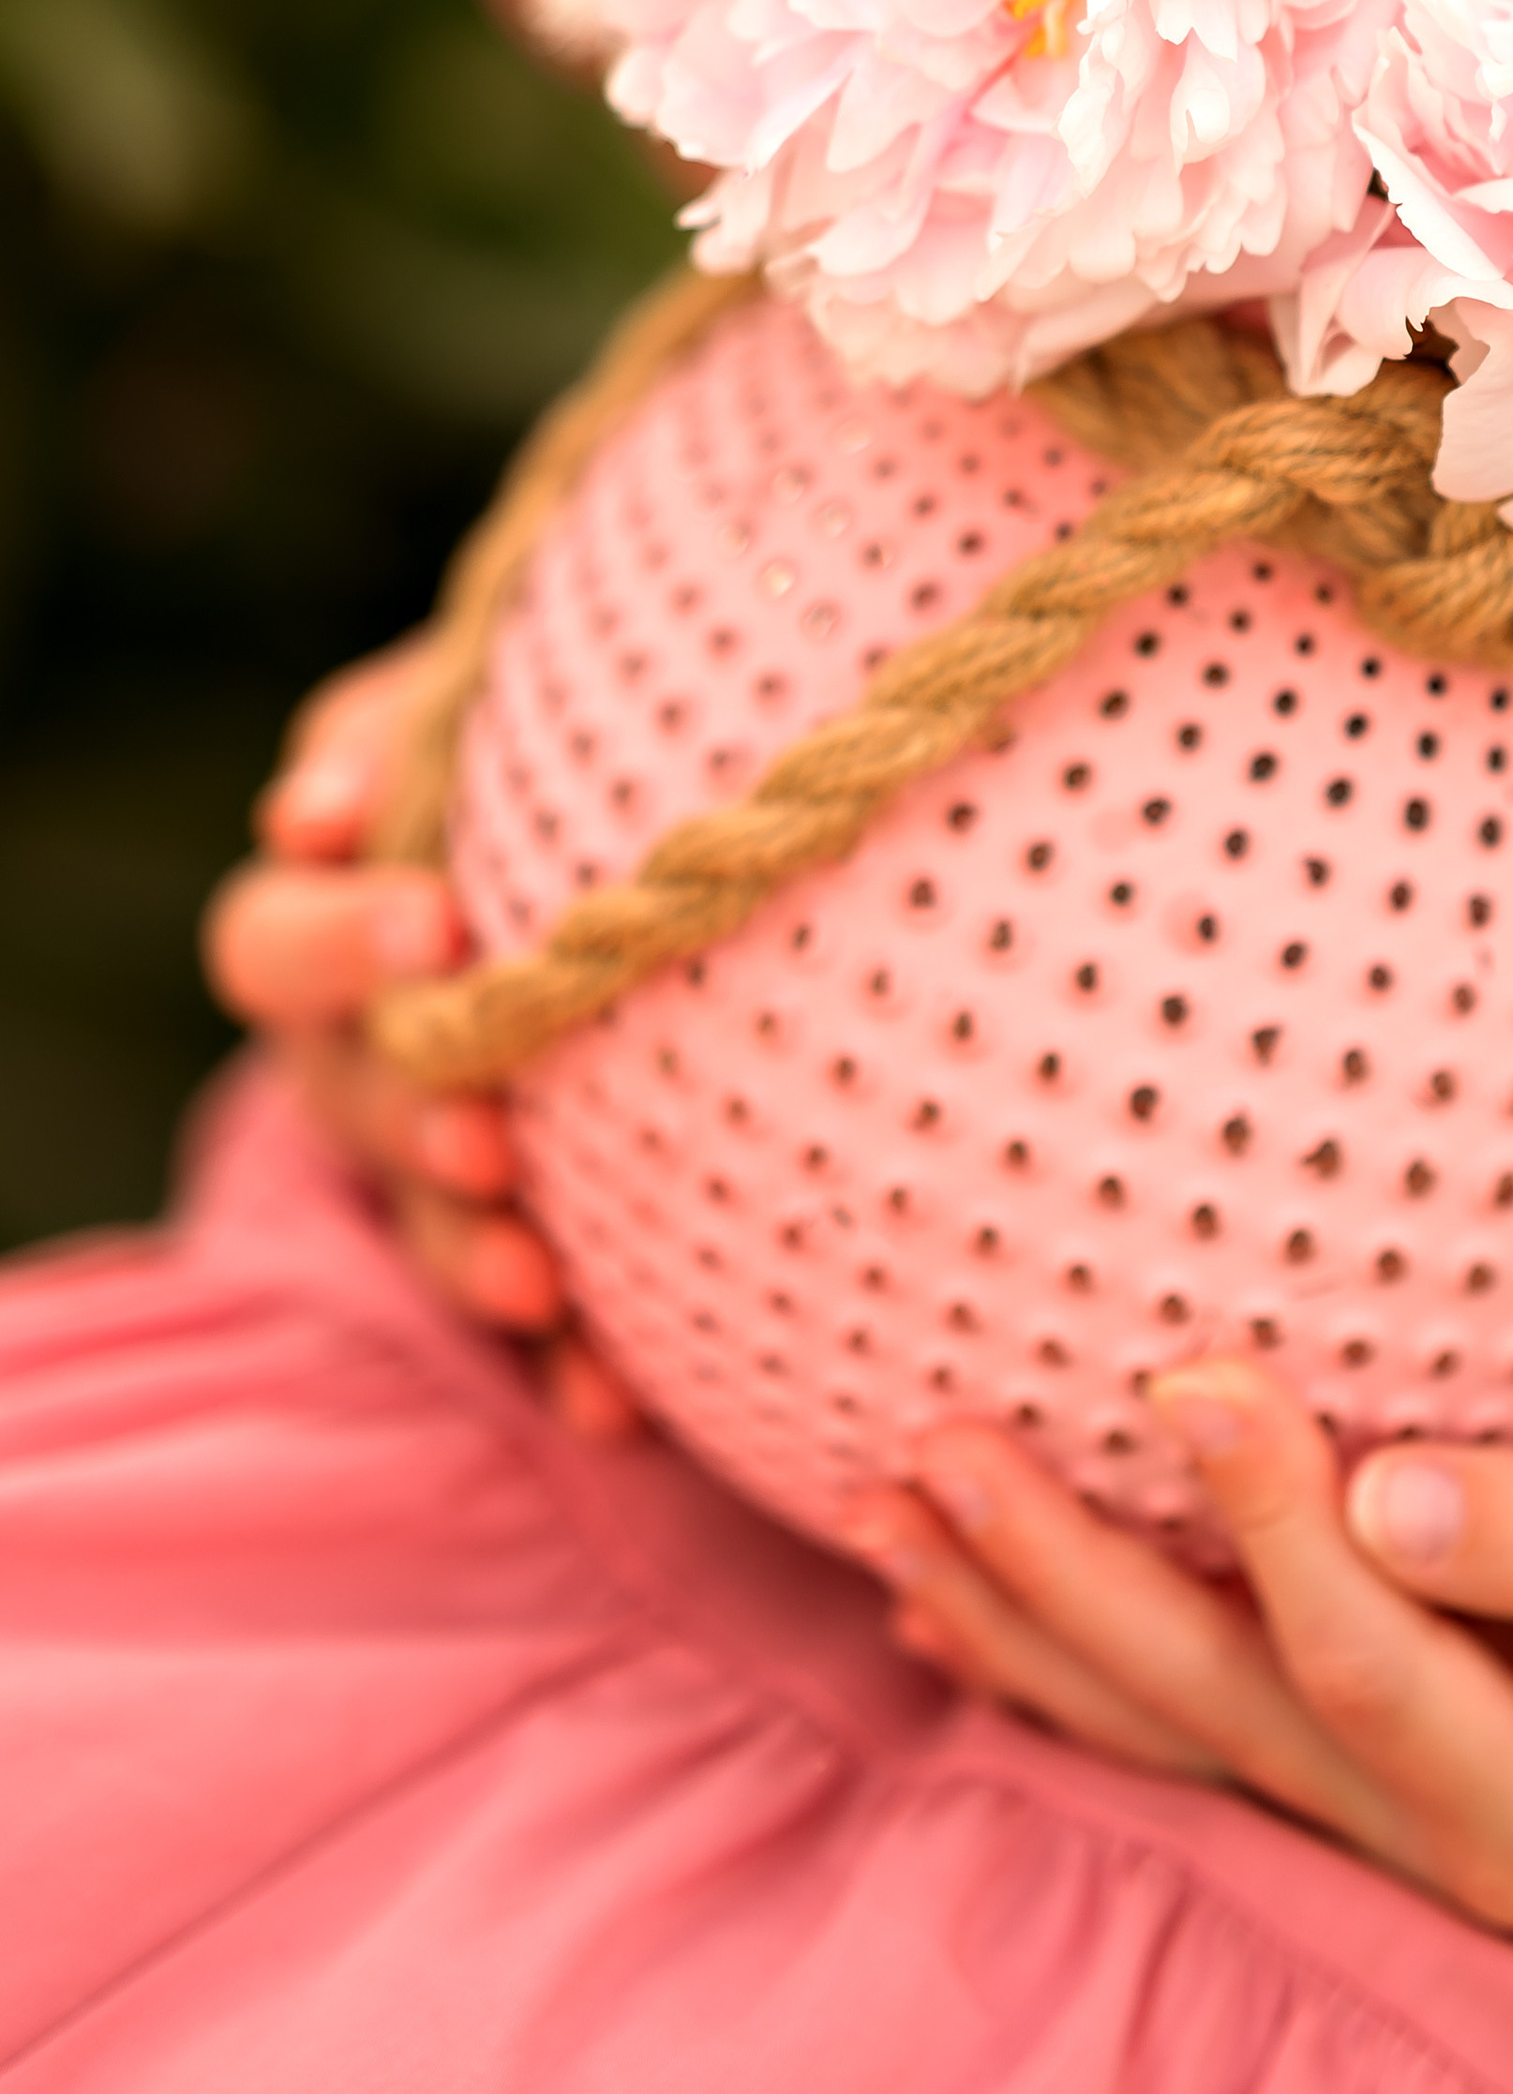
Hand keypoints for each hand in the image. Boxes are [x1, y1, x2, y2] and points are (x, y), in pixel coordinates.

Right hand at [202, 644, 639, 1439]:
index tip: (439, 925)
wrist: (641, 851)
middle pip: (337, 1093)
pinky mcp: (514, 1232)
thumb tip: (321, 806)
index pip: (277, 935)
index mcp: (328, 916)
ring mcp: (423, 1152)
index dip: (341, 937)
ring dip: (466, 1250)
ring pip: (419, 1214)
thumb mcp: (485, 706)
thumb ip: (415, 725)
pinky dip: (563, 1363)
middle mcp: (352, 1046)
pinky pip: (525, 1321)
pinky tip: (615, 1399)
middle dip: (406, 1118)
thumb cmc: (548, 751)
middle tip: (481, 1131)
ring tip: (534, 1276)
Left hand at [839, 1362, 1512, 1927]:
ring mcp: (1374, 1816)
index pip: (1356, 1665)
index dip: (1266, 1519)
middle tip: (933, 1445)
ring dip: (1016, 1619)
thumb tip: (1380, 1487)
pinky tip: (942, 1596)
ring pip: (1161, 1724)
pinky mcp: (1345, 1756)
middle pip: (1210, 1706)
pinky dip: (1057, 1653)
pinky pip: (1178, 1714)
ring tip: (882, 1509)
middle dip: (1061, 1580)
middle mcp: (1430, 1846)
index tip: (1188, 1364)